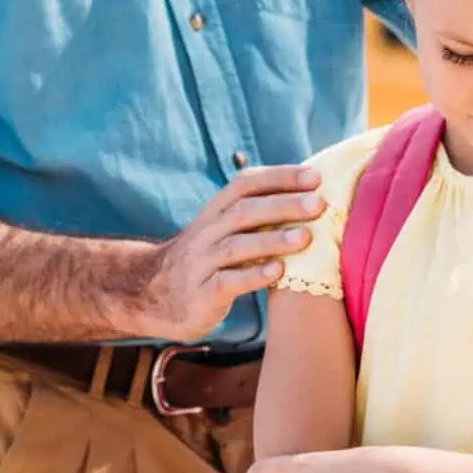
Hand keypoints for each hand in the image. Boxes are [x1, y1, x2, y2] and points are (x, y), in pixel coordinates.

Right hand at [133, 165, 325, 341]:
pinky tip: (278, 272)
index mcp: (216, 210)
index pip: (246, 184)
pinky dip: (253, 275)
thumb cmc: (208, 258)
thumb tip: (310, 190)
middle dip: (283, 205)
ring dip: (273, 240)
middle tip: (318, 203)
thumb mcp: (224, 230)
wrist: (153, 295)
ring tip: (306, 238)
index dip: (280, 177)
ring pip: (236, 246)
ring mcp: (201, 262)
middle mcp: (207, 231)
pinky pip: (227, 282)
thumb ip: (257, 213)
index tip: (316, 177)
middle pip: (245, 211)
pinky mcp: (200, 293)